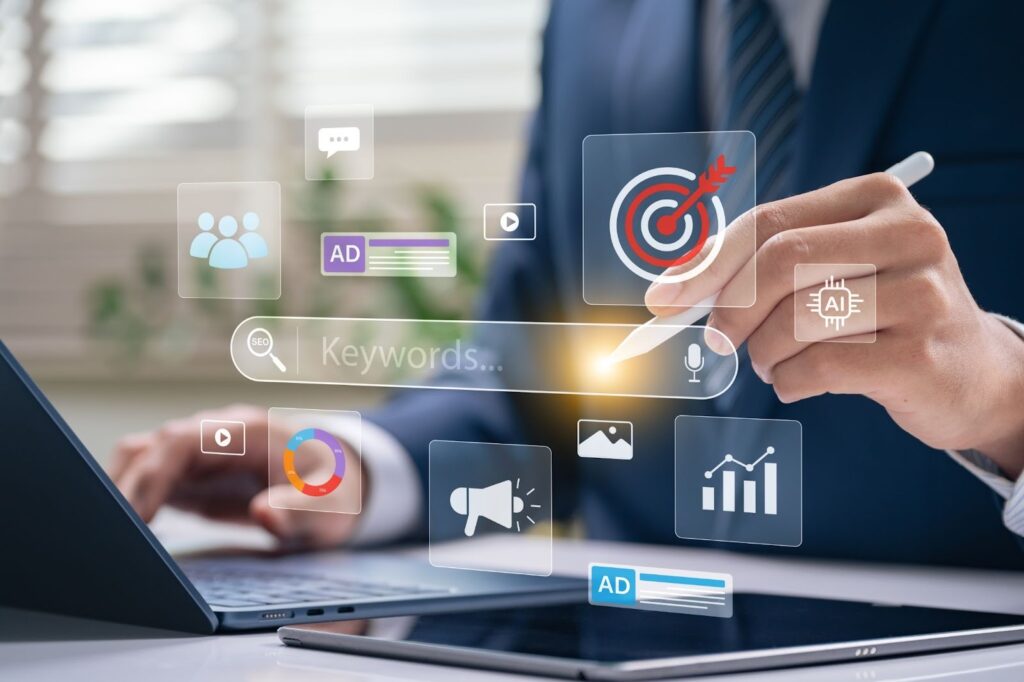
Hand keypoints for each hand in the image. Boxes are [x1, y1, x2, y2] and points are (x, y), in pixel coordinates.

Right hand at [111, 404, 361, 548]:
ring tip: (116, 539)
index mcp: (246, 432)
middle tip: (115, 539)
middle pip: (151, 449)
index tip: (136, 517)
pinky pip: (152, 480)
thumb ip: (298, 510)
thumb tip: (264, 513)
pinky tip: (128, 536)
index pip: (180, 441)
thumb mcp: (328, 507)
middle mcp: (216, 434)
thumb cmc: (333, 490)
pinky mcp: (195, 476)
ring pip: (143, 460)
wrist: (339, 482)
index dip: (152, 475)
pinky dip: (134, 503)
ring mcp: (202, 454)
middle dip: (126, 489)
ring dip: (124, 493)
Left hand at [646, 173, 1023, 476]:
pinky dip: (790, 382)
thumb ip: (761, 264)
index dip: (707, 263)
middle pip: (781, 263)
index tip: (665, 300)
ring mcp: (923, 294)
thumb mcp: (833, 268)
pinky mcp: (921, 355)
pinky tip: (799, 382)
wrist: (973, 371)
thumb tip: (671, 288)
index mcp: (877, 198)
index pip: (770, 222)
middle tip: (716, 340)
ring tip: (774, 362)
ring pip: (796, 319)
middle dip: (730, 309)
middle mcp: (908, 234)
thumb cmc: (881, 312)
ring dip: (764, 353)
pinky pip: (819, 367)